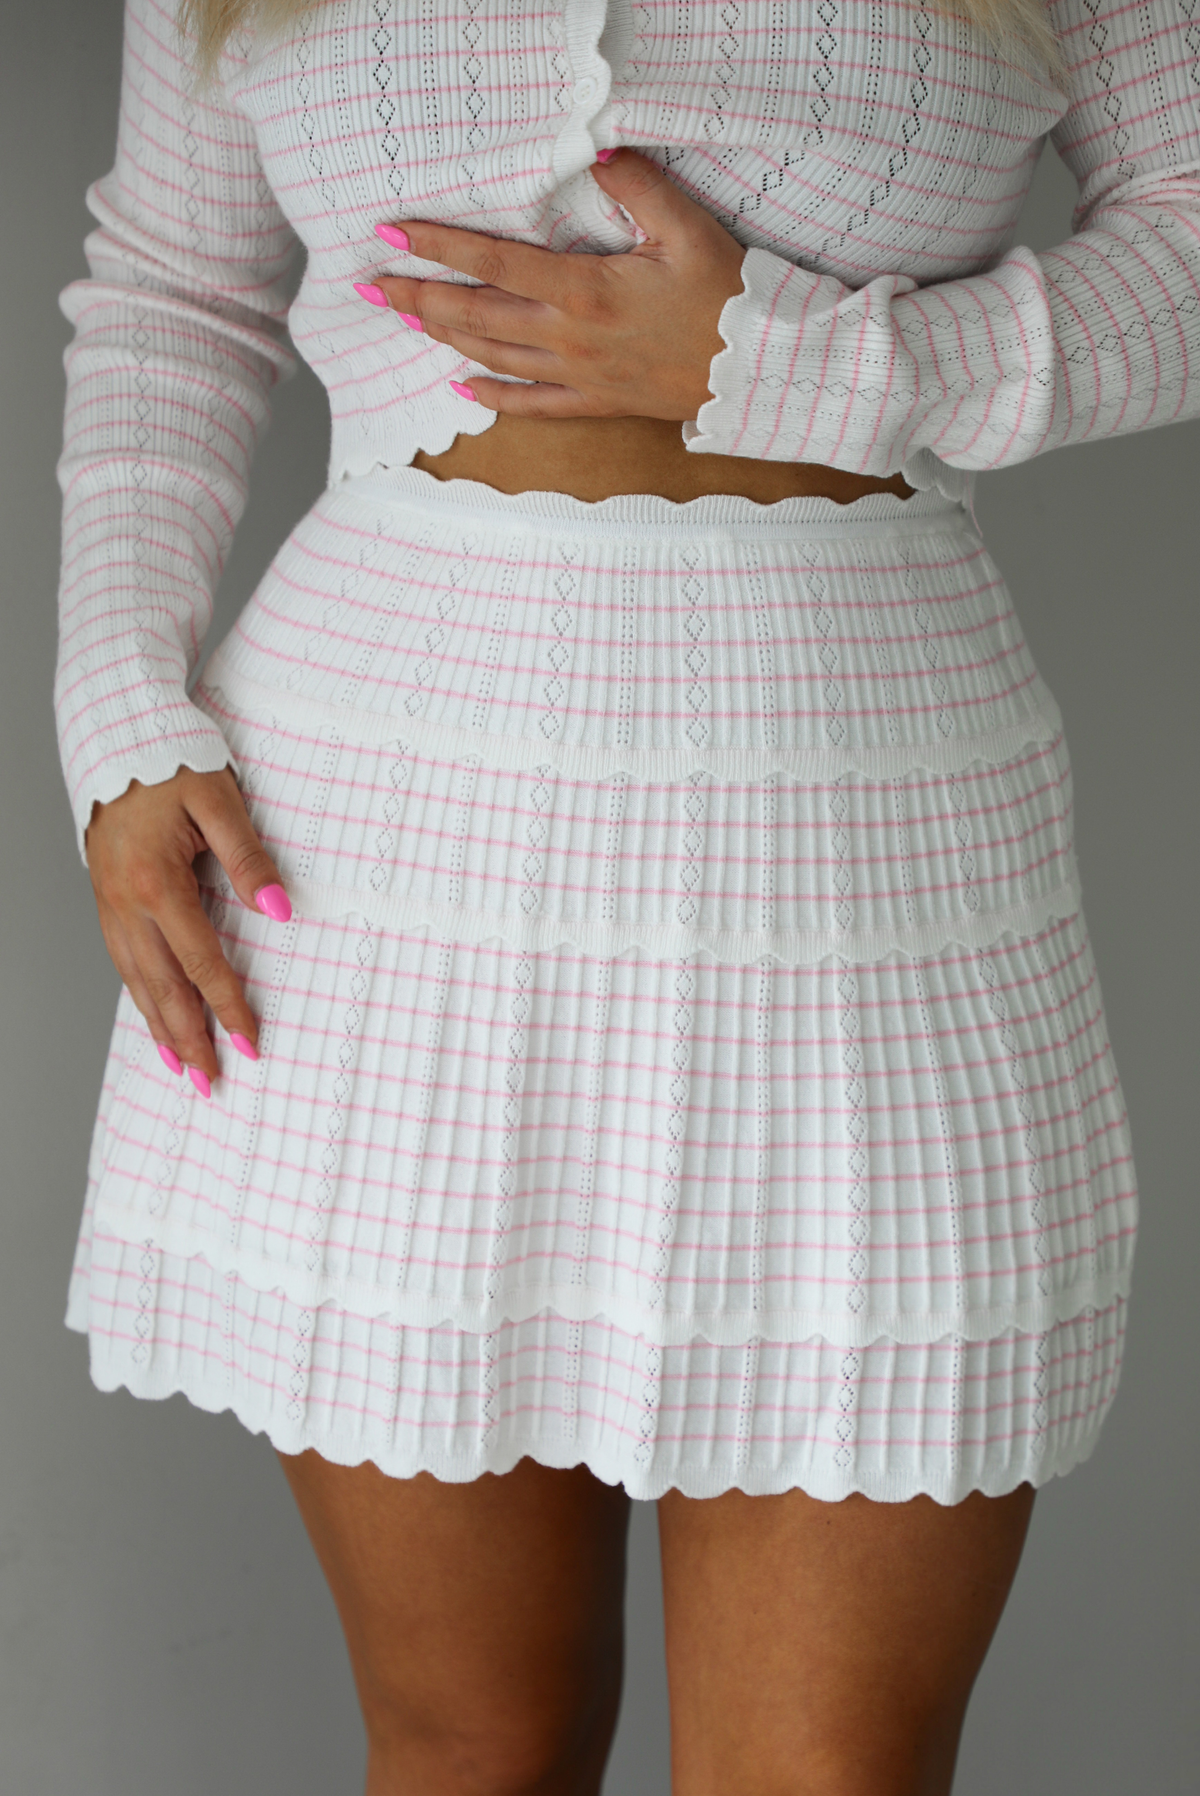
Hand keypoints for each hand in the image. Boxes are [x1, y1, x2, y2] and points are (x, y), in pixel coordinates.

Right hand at [84, 766, 290, 1095]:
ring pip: (136, 981)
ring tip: (183, 1068)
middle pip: (161, 987)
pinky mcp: (105, 899)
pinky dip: (139, 997)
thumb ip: (248, 856)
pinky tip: (155, 1017)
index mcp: (157, 882)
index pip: (201, 961)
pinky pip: (123, 962)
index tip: (251, 1043)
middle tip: (213, 1084)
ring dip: (161, 1028)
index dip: (228, 1007)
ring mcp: (110, 904)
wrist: (116, 736)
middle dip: (189, 1039)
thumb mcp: (217, 799)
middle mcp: (126, 902)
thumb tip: (279, 910)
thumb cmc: (172, 761)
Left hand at [365, 150, 746, 420]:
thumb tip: (597, 151)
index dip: (440, 247)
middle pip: (476, 316)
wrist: (757, 368)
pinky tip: (462, 387)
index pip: (493, 264)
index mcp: (584, 291)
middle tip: (372, 285)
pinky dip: (492, 398)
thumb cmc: (726, 295)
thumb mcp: (687, 227)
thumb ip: (637, 184)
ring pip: (493, 358)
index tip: (395, 234)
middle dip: (418, 298)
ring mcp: (579, 376)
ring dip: (443, 337)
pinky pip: (532, 405)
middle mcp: (569, 338)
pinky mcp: (596, 402)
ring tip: (405, 318)